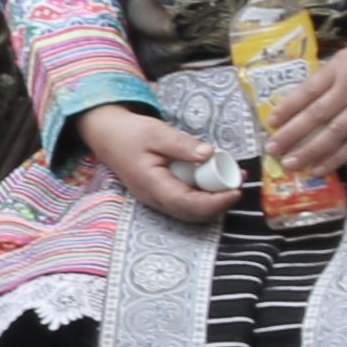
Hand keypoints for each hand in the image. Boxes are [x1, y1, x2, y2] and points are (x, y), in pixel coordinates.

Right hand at [77, 103, 238, 224]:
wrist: (107, 135)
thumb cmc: (129, 133)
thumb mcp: (156, 132)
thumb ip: (182, 144)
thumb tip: (210, 153)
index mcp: (152, 185)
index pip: (189, 204)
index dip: (216, 202)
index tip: (237, 190)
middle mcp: (155, 199)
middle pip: (193, 214)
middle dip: (221, 203)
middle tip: (239, 182)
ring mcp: (157, 199)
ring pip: (192, 212)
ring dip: (215, 200)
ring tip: (233, 179)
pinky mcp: (162, 194)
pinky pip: (187, 203)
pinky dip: (205, 196)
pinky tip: (215, 180)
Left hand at [269, 22, 346, 177]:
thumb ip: (330, 73)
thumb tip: (306, 94)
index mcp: (341, 69)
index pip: (308, 91)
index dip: (288, 108)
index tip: (270, 121)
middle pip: (317, 116)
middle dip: (292, 134)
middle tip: (272, 149)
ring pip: (335, 134)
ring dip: (311, 151)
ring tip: (290, 164)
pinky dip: (338, 157)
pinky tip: (321, 167)